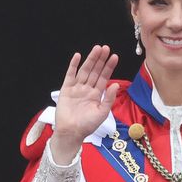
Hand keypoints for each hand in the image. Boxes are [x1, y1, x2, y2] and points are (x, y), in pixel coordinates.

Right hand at [50, 46, 118, 163]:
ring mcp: (77, 88)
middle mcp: (87, 89)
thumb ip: (109, 99)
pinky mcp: (66, 89)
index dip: (109, 67)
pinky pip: (70, 75)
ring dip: (90, 60)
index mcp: (97, 94)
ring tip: (96, 49)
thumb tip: (115, 84)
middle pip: (95, 71)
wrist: (71, 133)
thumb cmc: (87, 126)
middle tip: (105, 48)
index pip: (104, 77)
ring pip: (85, 70)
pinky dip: (73, 65)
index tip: (114, 56)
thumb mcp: (102, 113)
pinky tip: (78, 56)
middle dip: (100, 60)